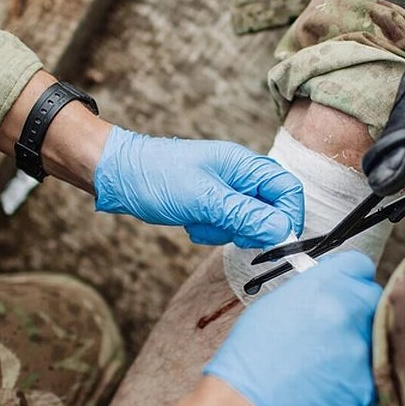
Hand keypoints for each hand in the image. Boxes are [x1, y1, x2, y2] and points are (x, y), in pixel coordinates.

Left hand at [94, 127, 304, 248]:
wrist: (116, 175)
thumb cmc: (157, 178)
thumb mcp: (204, 200)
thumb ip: (246, 215)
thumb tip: (283, 230)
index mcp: (245, 164)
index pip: (287, 190)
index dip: (288, 217)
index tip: (277, 241)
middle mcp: (239, 175)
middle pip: (269, 209)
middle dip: (249, 227)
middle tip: (226, 229)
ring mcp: (224, 189)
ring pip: (246, 222)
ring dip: (224, 230)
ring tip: (197, 221)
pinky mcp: (210, 203)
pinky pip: (225, 225)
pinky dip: (210, 230)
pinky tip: (189, 222)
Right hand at [204, 252, 382, 405]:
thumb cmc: (248, 363)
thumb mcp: (273, 308)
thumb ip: (311, 292)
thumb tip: (329, 289)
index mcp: (324, 287)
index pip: (359, 266)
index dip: (348, 279)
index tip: (343, 289)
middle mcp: (348, 314)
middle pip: (373, 300)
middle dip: (357, 311)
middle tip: (332, 331)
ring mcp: (362, 353)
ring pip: (374, 340)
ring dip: (356, 348)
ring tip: (321, 366)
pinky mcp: (368, 389)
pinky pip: (370, 377)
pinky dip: (353, 382)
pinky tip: (324, 388)